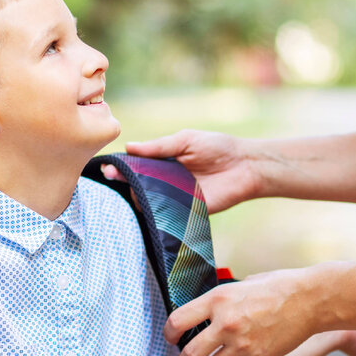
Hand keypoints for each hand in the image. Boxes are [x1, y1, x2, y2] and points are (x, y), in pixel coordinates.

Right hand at [125, 130, 261, 213]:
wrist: (245, 166)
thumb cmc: (217, 147)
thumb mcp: (186, 140)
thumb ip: (159, 146)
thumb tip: (129, 146)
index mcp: (163, 161)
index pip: (136, 166)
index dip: (121, 168)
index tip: (109, 169)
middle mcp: (165, 180)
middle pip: (137, 185)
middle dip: (123, 183)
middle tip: (114, 179)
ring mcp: (174, 197)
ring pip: (148, 201)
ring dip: (138, 198)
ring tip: (132, 192)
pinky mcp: (186, 211)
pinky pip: (166, 215)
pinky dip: (155, 213)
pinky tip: (147, 209)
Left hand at [166, 267, 327, 355]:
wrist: (311, 300)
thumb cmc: (279, 286)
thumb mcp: (244, 283)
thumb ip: (225, 299)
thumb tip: (210, 308)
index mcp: (218, 300)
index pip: (177, 321)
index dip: (168, 333)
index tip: (170, 338)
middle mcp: (226, 323)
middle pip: (189, 354)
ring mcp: (242, 344)